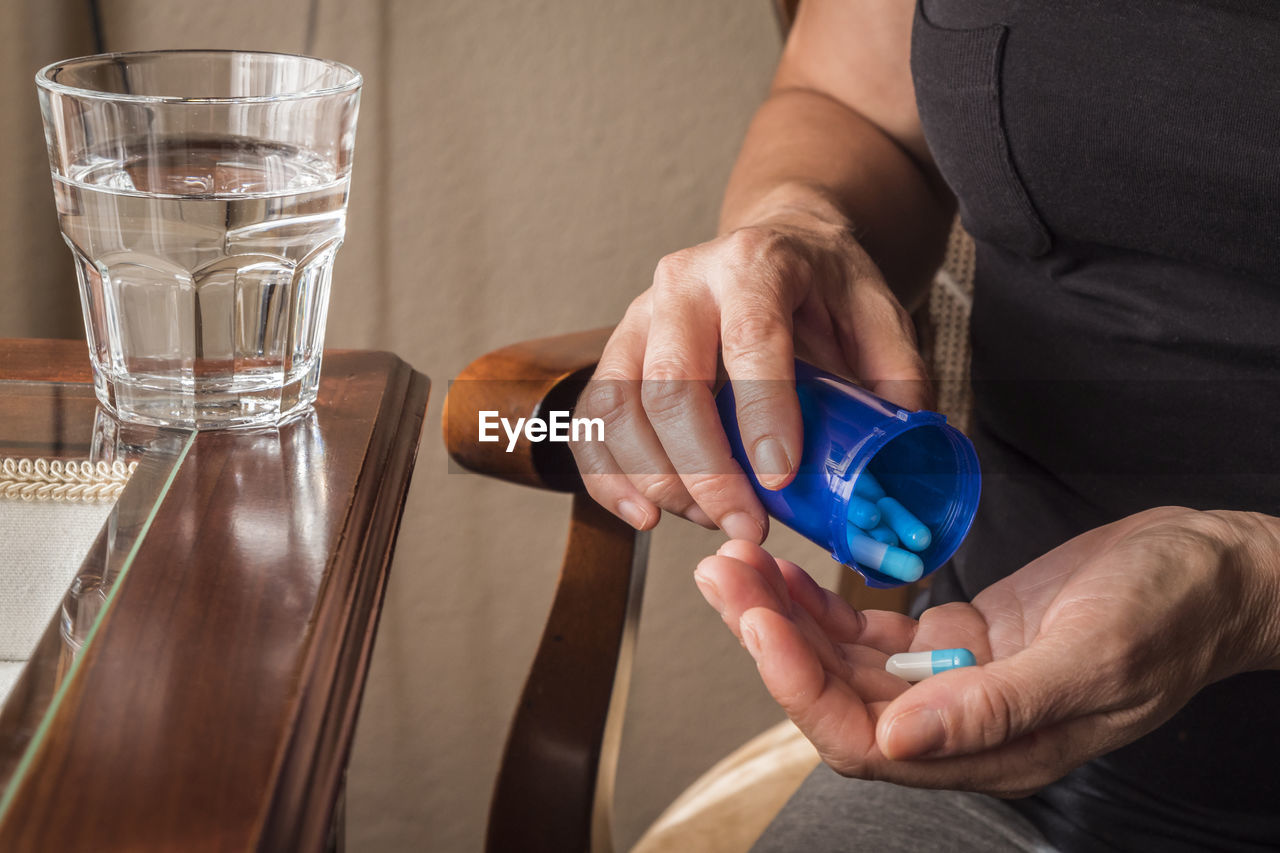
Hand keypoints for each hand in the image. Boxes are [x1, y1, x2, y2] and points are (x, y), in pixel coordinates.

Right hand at [571, 209, 928, 539]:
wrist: (772, 246)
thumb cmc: (822, 287)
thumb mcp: (878, 314)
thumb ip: (896, 380)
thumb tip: (901, 462)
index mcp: (755, 265)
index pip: (749, 337)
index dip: (761, 410)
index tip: (779, 476)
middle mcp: (684, 283)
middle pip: (671, 382)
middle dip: (705, 468)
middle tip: (744, 523)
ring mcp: (639, 316)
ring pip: (619, 405)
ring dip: (656, 477)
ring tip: (705, 520)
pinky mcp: (617, 353)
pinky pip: (593, 419)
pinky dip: (608, 475)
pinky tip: (643, 513)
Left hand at [693, 509, 1279, 796]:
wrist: (1210, 572)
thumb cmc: (1171, 613)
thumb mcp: (1093, 655)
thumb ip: (999, 707)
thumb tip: (899, 741)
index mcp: (992, 749)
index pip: (864, 738)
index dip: (799, 686)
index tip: (756, 618)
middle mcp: (961, 726)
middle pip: (836, 699)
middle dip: (771, 641)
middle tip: (724, 573)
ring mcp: (955, 682)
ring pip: (843, 664)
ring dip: (785, 617)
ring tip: (737, 563)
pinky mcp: (957, 641)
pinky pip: (872, 634)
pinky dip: (824, 604)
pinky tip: (790, 572)